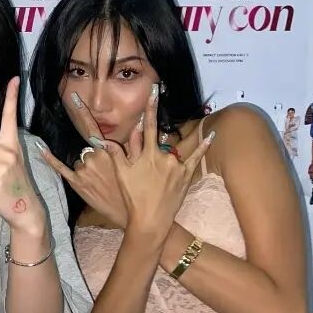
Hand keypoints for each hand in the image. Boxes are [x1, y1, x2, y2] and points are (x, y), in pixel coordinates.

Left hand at [38, 96, 128, 228]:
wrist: (135, 214)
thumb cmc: (137, 189)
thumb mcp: (137, 163)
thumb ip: (134, 143)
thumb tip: (139, 125)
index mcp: (108, 151)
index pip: (93, 127)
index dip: (83, 112)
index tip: (74, 98)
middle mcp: (93, 158)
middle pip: (88, 149)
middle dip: (95, 158)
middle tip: (107, 174)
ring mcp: (84, 171)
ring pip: (79, 161)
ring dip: (86, 167)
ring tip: (101, 182)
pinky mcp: (77, 183)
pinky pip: (61, 168)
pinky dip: (50, 158)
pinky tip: (41, 149)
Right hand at [103, 86, 211, 243]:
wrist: (150, 221)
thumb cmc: (133, 199)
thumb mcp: (121, 175)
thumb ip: (115, 154)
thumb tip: (101, 140)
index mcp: (146, 155)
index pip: (148, 126)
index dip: (150, 107)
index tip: (154, 91)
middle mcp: (163, 157)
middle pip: (163, 133)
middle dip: (161, 115)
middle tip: (162, 94)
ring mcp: (176, 166)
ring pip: (176, 146)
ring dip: (176, 137)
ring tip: (182, 123)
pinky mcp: (185, 176)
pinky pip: (196, 158)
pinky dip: (204, 146)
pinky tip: (211, 136)